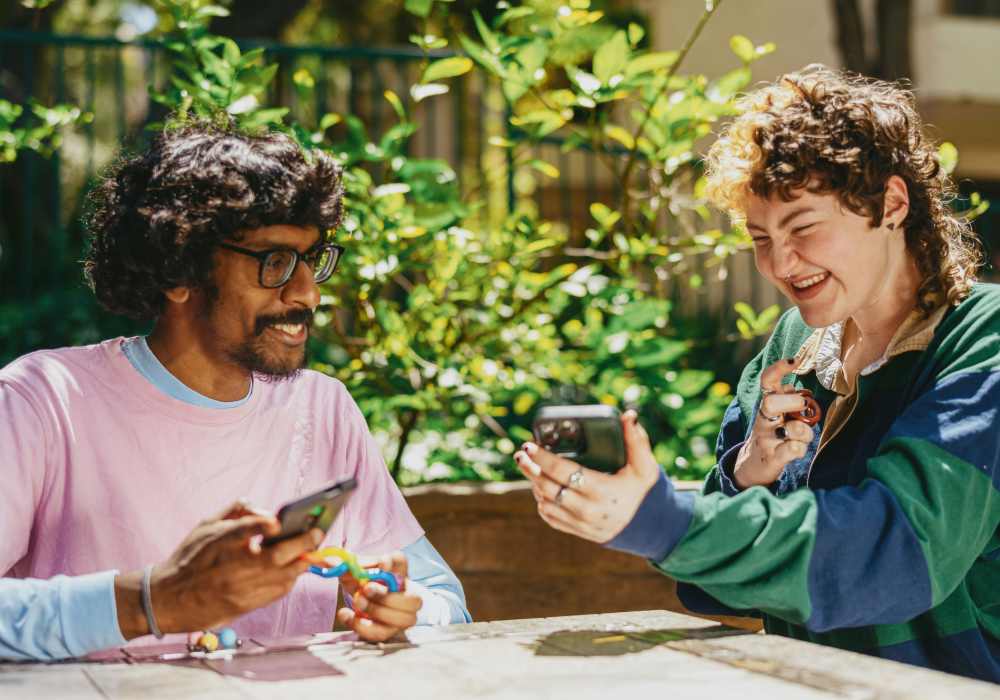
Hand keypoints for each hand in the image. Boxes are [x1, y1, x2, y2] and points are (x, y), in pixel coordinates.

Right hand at [115, 500, 322, 638]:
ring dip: (301, 562)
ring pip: (283, 576)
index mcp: (218, 542)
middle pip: (275, 556)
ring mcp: (239, 589)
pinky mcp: (244, 605)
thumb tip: (268, 512)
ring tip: (311, 550)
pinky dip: (290, 579)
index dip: (261, 524)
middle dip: (303, 543)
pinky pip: (277, 592)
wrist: (167, 600)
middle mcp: (230, 567)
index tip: (277, 521)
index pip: (242, 530)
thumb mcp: (205, 525)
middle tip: (318, 532)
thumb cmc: (189, 558)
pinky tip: (294, 568)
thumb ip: (237, 511)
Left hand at [336, 551, 421, 642]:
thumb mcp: (351, 571)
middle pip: (413, 599)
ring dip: (377, 611)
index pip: (402, 562)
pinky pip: (382, 633)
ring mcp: (401, 615)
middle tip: (366, 590)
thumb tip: (330, 562)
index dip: (394, 563)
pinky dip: (362, 626)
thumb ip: (344, 566)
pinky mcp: (390, 631)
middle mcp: (405, 594)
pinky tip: (347, 615)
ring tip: (358, 602)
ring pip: (403, 619)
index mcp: (396, 572)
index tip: (382, 564)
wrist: (357, 600)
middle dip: (388, 596)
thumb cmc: (359, 582)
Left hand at [514, 410, 660, 543]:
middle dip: (530, 469)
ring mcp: (580, 523)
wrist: (650, 527)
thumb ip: (636, 440)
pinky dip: (541, 501)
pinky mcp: (577, 531)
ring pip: (545, 502)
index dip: (543, 458)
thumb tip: (628, 415)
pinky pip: (550, 517)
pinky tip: (539, 486)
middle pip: (548, 488)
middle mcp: (587, 509)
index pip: (563, 472)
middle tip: (521, 454)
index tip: (529, 445)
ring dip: (534, 483)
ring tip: (529, 466)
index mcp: (601, 491)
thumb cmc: (644, 491)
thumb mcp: (645, 466)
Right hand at [731, 357, 815, 489]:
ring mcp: (766, 439)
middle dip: (793, 402)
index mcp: (766, 404)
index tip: (794, 360)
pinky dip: (798, 448)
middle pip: (771, 402)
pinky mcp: (772, 458)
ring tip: (802, 436)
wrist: (754, 464)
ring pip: (792, 429)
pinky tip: (796, 448)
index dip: (779, 368)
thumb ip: (787, 399)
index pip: (768, 381)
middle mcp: (763, 419)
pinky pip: (791, 450)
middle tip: (801, 408)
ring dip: (805, 432)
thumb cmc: (774, 434)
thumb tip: (799, 389)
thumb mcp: (777, 413)